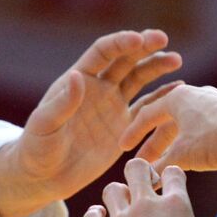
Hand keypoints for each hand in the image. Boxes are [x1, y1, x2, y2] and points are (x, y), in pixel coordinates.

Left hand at [0, 29, 180, 216]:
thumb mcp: (45, 126)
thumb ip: (62, 103)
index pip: (103, 52)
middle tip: (163, 39)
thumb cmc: (37, 149)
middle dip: (143, 48)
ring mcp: (112, 106)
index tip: (138, 39)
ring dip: (156, 67)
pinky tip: (179, 89)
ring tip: (176, 60)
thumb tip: (77, 76)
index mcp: (79, 80)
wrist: (45, 177)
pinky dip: (162, 97)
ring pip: (139, 79)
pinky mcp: (124, 128)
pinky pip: (147, 108)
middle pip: (125, 60)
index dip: (120, 43)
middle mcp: (98, 88)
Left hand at [82, 159, 216, 216]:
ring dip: (117, 195)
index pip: (172, 172)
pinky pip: (90, 216)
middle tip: (143, 188)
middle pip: (135, 168)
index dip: (171, 176)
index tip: (169, 187)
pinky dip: (94, 215)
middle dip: (139, 173)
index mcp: (177, 206)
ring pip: (111, 189)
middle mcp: (147, 206)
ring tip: (122, 207)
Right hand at [120, 84, 216, 173]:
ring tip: (167, 163)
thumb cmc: (216, 140)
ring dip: (173, 144)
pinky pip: (202, 126)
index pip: (146, 115)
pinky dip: (191, 141)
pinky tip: (192, 157)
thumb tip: (147, 179)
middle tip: (144, 163)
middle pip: (166, 121)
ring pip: (185, 124)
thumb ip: (160, 166)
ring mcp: (214, 101)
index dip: (133, 134)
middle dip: (154, 144)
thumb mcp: (182, 155)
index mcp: (177, 97)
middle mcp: (194, 93)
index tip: (122, 149)